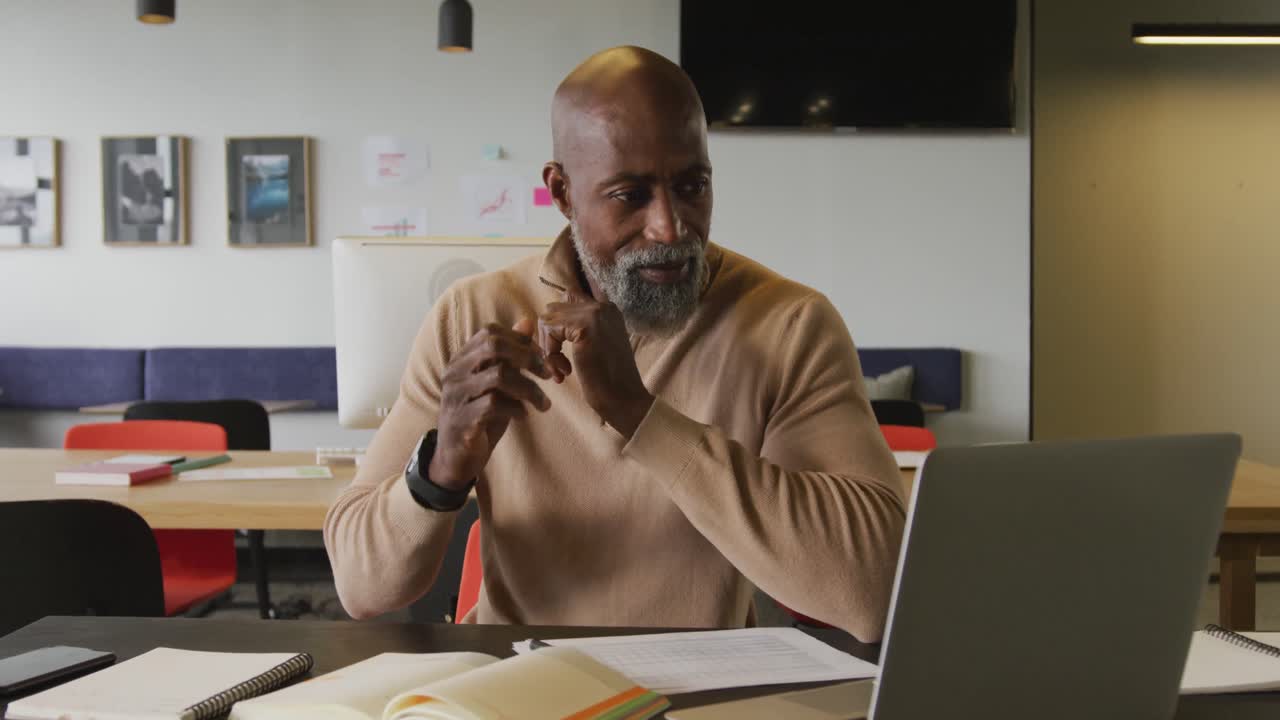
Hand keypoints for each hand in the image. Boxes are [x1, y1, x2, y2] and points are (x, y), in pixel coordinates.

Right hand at [428, 319, 551, 490]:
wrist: (456, 458)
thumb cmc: (479, 416)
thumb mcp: (498, 383)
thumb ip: (510, 355)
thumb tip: (528, 322)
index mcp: (461, 360)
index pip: (490, 332)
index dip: (521, 340)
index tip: (541, 357)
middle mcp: (454, 373)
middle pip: (493, 346)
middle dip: (527, 357)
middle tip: (547, 374)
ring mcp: (455, 396)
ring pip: (498, 376)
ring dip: (529, 389)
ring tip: (543, 404)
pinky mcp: (461, 420)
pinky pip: (493, 405)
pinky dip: (516, 409)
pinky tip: (524, 416)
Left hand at [537, 290, 654, 437]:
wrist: (624, 399)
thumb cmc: (608, 380)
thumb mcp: (593, 346)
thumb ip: (577, 329)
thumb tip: (548, 321)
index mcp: (607, 309)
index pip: (567, 300)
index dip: (556, 327)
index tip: (560, 353)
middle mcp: (602, 306)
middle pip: (554, 309)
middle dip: (548, 337)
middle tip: (557, 364)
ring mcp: (595, 313)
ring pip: (548, 319)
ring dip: (548, 347)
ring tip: (561, 370)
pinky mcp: (585, 326)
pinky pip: (550, 329)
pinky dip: (550, 353)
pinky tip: (565, 371)